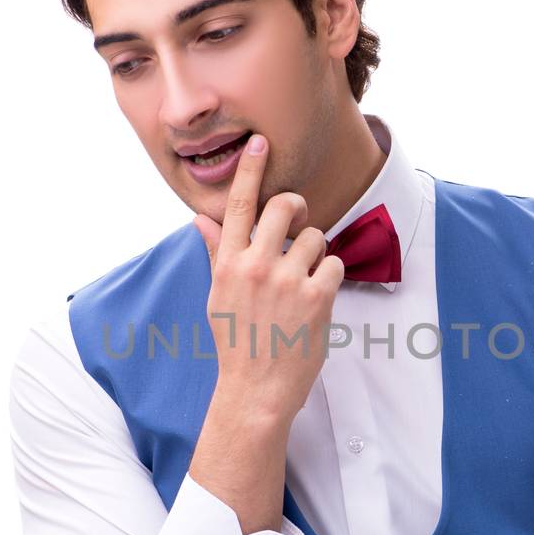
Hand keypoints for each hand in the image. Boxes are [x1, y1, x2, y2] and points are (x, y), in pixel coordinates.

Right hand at [193, 134, 344, 422]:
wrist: (256, 391)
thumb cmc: (238, 344)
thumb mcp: (218, 297)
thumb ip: (217, 254)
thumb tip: (200, 221)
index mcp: (229, 264)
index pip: (237, 206)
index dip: (250, 171)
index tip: (260, 143)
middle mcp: (256, 266)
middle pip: (286, 206)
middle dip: (298, 209)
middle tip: (299, 225)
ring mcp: (288, 280)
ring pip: (315, 236)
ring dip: (314, 254)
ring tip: (303, 283)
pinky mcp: (317, 297)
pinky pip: (333, 264)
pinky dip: (330, 278)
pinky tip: (316, 300)